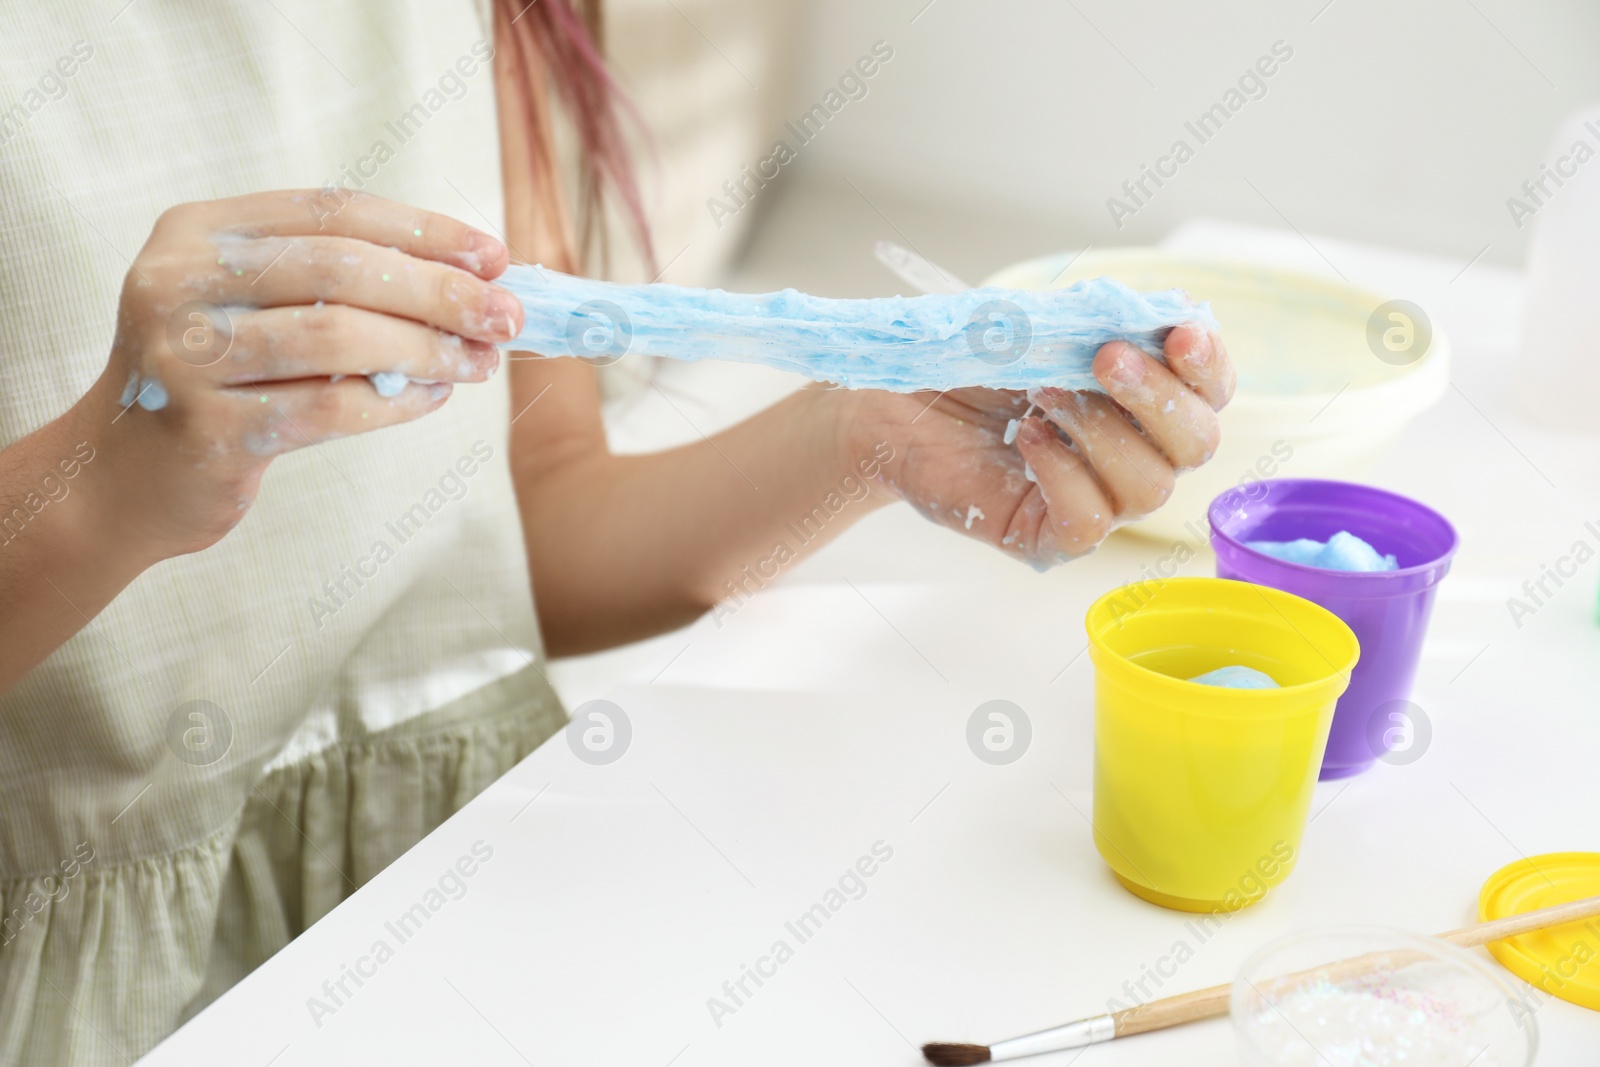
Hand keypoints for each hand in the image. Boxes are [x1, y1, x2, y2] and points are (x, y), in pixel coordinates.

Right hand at [75, 190, 522, 560]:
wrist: (122, 476)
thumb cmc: (218, 381)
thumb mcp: (255, 306)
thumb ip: (340, 282)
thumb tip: (472, 279)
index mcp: (197, 231)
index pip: (331, 210)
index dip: (423, 230)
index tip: (495, 256)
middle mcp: (179, 281)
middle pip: (342, 268)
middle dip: (440, 291)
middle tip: (507, 317)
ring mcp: (184, 357)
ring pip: (340, 338)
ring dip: (428, 350)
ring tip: (478, 363)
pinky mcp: (208, 431)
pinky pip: (330, 409)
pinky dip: (395, 404)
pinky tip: (433, 399)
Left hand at [843, 324, 1233, 566]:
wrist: (895, 403)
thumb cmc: (970, 364)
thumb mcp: (1039, 326)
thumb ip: (1099, 319)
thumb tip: (1164, 312)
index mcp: (1145, 399)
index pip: (1210, 392)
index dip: (1208, 365)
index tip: (1180, 334)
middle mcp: (1134, 455)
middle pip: (1196, 444)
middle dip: (1157, 397)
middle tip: (1104, 358)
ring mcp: (1097, 502)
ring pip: (1148, 486)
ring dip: (1100, 430)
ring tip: (1042, 392)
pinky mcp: (1049, 537)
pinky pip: (1090, 522)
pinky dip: (1064, 473)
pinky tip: (1028, 439)